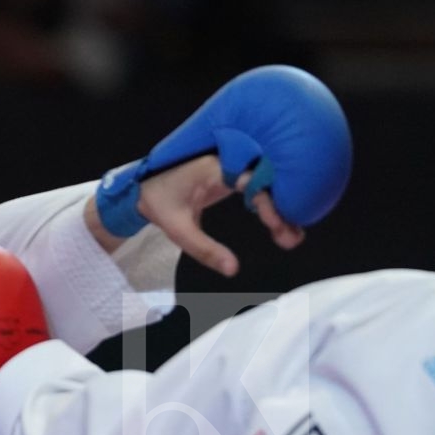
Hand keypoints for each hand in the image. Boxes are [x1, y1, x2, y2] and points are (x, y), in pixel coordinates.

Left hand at [135, 154, 303, 277]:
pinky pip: (257, 186)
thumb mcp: (179, 231)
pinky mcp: (231, 177)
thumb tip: (232, 270)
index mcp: (215, 169)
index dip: (269, 201)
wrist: (142, 189)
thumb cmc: (158, 204)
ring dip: (280, 207)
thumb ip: (205, 250)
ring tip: (292, 237)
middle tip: (293, 238)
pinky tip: (280, 225)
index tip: (277, 226)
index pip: (252, 179)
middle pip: (265, 179)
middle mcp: (227, 163)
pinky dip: (269, 204)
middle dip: (284, 206)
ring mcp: (230, 168)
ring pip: (264, 183)